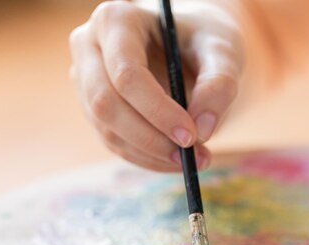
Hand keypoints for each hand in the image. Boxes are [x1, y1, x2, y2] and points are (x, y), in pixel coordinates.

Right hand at [69, 0, 243, 170]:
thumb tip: (203, 129)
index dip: (157, 111)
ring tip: (194, 159)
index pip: (126, 74)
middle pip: (106, 104)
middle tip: (192, 156)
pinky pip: (115, 143)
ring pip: (108, 130)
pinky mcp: (94, 109)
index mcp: (117, 20)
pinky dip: (147, 158)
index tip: (191, 136)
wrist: (189, 43)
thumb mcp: (222, 51)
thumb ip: (220, 83)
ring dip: (151, 154)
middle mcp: (89, 47)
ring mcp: (86, 81)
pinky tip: (177, 159)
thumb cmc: (203, 39)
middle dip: (150, 138)